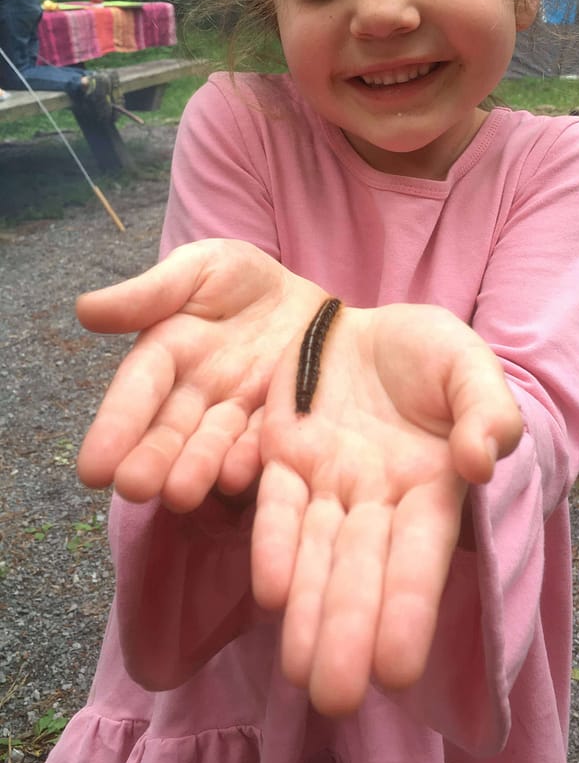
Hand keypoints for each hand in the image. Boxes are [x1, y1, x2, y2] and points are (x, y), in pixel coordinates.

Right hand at [75, 239, 325, 509]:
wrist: (310, 302)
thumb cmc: (242, 280)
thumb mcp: (198, 267)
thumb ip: (149, 293)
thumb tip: (84, 309)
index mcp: (168, 351)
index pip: (137, 390)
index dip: (115, 425)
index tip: (92, 467)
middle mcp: (197, 392)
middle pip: (169, 430)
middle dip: (151, 460)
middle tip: (134, 488)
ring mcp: (240, 410)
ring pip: (213, 445)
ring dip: (196, 470)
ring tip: (180, 495)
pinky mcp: (282, 421)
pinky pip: (265, 442)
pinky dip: (250, 460)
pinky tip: (237, 478)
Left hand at [76, 239, 522, 714]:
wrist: (364, 324)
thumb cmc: (428, 351)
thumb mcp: (469, 365)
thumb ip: (486, 409)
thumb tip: (482, 461)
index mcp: (432, 485)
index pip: (420, 555)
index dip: (407, 608)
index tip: (396, 670)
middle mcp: (379, 498)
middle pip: (362, 570)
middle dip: (349, 631)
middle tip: (334, 698)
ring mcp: (329, 481)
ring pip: (317, 553)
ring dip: (307, 610)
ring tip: (297, 670)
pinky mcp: (284, 457)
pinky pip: (276, 506)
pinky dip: (272, 545)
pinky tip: (269, 591)